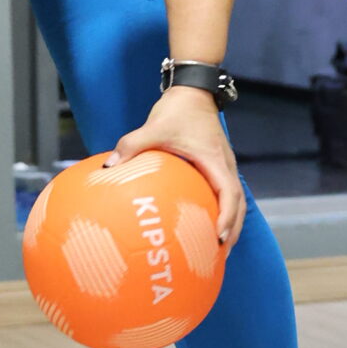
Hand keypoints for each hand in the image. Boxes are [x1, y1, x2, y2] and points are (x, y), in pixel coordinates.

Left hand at [107, 86, 245, 247]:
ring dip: (230, 225)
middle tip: (220, 256)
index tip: (218, 237)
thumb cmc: (177, 110)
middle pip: (238, 205)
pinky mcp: (217, 166)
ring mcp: (223, 167)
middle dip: (232, 231)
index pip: (230, 194)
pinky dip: (220, 212)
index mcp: (215, 161)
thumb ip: (131, 145)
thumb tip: (107, 166)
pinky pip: (224, 194)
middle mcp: (225, 166)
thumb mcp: (153, 127)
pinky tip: (203, 226)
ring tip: (216, 250)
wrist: (193, 91)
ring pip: (235, 202)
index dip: (227, 217)